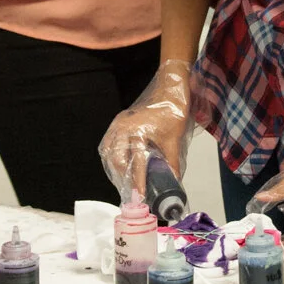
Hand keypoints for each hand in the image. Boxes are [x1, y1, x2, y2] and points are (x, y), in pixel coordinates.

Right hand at [98, 59, 192, 199]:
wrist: (170, 86)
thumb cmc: (173, 110)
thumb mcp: (174, 139)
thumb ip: (172, 163)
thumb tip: (173, 182)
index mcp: (137, 132)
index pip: (135, 163)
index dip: (138, 182)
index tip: (140, 198)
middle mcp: (123, 128)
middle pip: (116, 160)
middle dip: (123, 178)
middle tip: (131, 194)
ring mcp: (118, 124)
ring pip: (109, 153)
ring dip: (115, 169)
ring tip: (125, 184)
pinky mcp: (118, 122)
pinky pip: (108, 143)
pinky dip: (112, 157)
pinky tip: (119, 167)